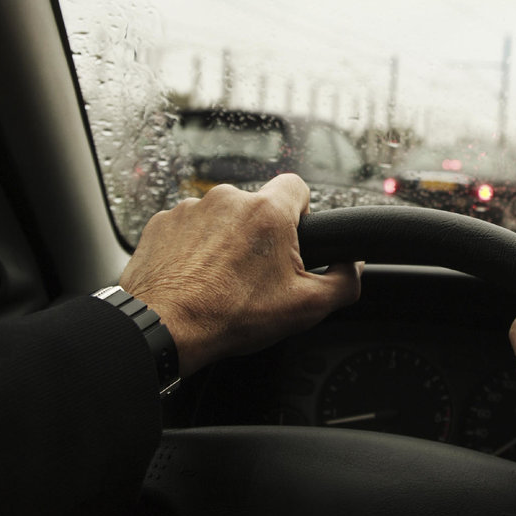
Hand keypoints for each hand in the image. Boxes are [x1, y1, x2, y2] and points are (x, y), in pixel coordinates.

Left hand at [120, 174, 361, 376]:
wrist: (162, 329)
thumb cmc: (231, 316)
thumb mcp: (306, 307)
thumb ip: (344, 282)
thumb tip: (354, 267)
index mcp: (267, 212)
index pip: (297, 186)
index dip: (301, 211)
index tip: (293, 238)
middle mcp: (227, 200)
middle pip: (256, 206)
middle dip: (260, 235)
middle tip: (256, 273)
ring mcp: (189, 209)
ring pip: (220, 218)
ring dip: (224, 241)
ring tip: (220, 280)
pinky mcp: (160, 224)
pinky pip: (187, 229)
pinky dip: (192, 249)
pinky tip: (193, 278)